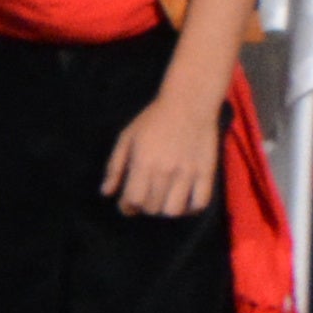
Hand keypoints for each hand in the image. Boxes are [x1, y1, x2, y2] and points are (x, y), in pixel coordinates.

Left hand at [101, 80, 222, 217]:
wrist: (189, 102)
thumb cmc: (154, 119)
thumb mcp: (127, 137)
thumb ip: (114, 166)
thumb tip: (106, 192)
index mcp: (143, 162)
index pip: (132, 200)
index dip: (127, 206)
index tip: (128, 203)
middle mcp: (165, 171)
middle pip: (152, 207)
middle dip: (145, 206)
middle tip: (146, 197)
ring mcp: (187, 173)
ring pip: (173, 210)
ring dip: (165, 209)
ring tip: (164, 200)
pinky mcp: (206, 172)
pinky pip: (200, 203)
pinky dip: (191, 208)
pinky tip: (185, 201)